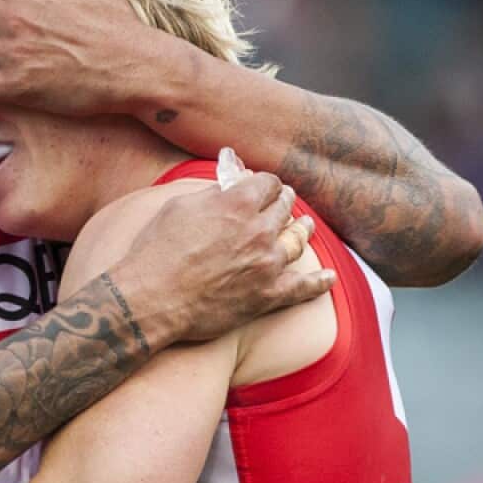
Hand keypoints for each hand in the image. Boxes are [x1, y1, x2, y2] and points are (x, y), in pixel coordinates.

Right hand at [118, 173, 333, 342]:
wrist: (152, 298)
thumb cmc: (157, 250)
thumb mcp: (179, 207)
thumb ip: (211, 194)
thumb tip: (228, 187)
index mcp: (238, 203)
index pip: (268, 183)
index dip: (266, 183)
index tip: (264, 186)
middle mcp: (259, 230)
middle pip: (285, 208)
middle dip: (284, 202)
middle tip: (284, 203)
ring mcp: (268, 264)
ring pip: (297, 242)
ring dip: (303, 231)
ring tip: (306, 227)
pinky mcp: (268, 295)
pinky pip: (303, 288)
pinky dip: (319, 282)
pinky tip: (330, 277)